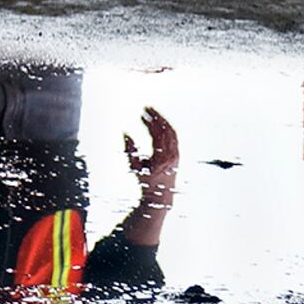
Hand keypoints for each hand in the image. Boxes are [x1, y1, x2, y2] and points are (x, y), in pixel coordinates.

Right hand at [122, 104, 181, 219]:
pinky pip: (174, 137)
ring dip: (163, 121)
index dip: (149, 121)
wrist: (161, 195)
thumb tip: (126, 134)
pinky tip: (160, 125)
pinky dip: (167, 128)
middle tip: (148, 108)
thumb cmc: (147, 181)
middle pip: (166, 130)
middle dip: (157, 117)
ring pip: (172, 133)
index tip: (142, 113)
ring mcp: (177, 155)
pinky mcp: (177, 155)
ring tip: (154, 113)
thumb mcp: (134, 166)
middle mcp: (172, 154)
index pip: (157, 133)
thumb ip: (130, 149)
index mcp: (162, 156)